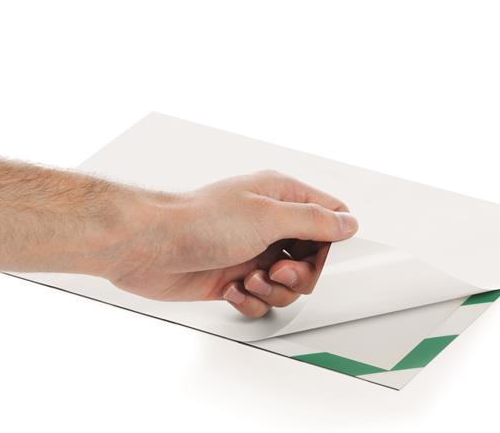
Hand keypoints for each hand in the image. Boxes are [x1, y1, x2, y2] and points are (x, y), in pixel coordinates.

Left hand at [99, 170, 358, 317]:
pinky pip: (261, 300)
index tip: (318, 257)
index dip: (331, 242)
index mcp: (280, 197)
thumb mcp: (268, 217)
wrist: (150, 246)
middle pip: (311, 259)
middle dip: (299, 275)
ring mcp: (251, 252)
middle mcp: (268, 224)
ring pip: (287, 285)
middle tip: (277, 272)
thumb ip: (314, 221)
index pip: (329, 216)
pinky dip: (251, 301)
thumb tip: (348, 223)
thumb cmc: (199, 221)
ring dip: (272, 290)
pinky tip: (232, 288)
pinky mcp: (234, 278)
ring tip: (249, 278)